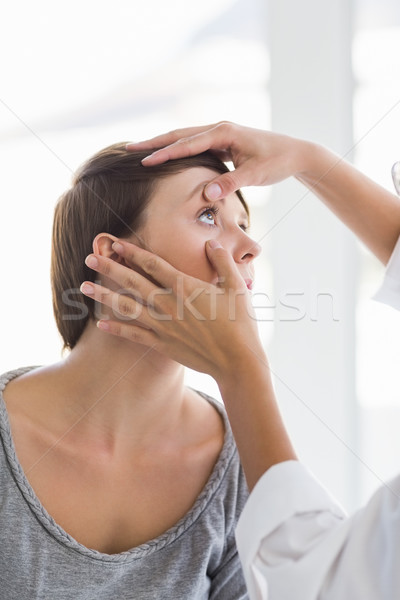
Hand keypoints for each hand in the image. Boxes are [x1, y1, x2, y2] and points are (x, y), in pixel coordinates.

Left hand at [80, 239, 265, 382]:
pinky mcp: (162, 344)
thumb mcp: (237, 287)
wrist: (237, 361)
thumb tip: (211, 243)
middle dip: (110, 268)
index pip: (154, 265)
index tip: (118, 243)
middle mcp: (170, 305)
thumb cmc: (240, 324)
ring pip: (128, 307)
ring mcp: (164, 326)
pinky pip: (134, 334)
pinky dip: (117, 328)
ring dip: (104, 296)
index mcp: (186, 288)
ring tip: (84, 287)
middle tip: (89, 258)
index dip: (134, 253)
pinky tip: (100, 323)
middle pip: (134, 282)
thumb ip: (222, 262)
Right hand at [127, 121, 311, 200]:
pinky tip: (166, 155)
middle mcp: (219, 128)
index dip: (164, 153)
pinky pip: (194, 144)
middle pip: (179, 134)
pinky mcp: (222, 142)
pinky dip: (177, 149)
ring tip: (140, 151)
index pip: (187, 143)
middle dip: (154, 142)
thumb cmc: (276, 162)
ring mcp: (220, 134)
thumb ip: (231, 183)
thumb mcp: (255, 175)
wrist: (295, 153)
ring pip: (184, 137)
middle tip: (128, 149)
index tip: (143, 161)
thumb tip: (207, 194)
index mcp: (224, 132)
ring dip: (162, 144)